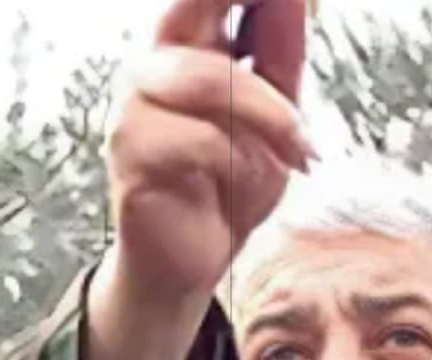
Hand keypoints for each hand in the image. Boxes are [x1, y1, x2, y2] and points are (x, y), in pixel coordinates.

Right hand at [105, 0, 310, 304]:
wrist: (193, 262)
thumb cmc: (227, 187)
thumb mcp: (274, 115)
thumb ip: (281, 54)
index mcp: (182, 44)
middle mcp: (151, 64)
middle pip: (198, 4)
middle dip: (259, 27)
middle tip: (299, 75)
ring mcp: (133, 105)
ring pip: (213, 81)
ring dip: (270, 120)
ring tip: (297, 155)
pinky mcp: (131, 152)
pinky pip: (202, 141)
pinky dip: (242, 164)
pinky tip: (250, 186)